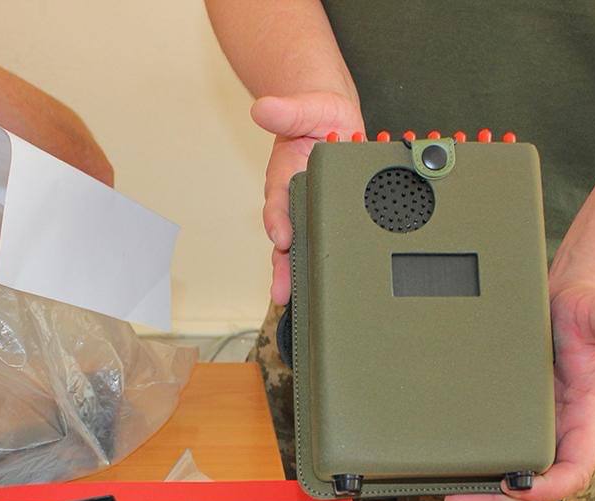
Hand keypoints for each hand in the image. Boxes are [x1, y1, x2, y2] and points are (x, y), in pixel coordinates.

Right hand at [251, 92, 362, 304]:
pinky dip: (323, 264)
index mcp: (286, 174)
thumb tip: (263, 107)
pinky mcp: (328, 216)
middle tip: (281, 289)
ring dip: (299, 273)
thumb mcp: (305, 107)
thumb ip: (286, 111)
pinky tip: (326, 288)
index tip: (281, 236)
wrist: (330, 117)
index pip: (278, 202)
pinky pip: (324, 242)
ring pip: (302, 247)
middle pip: (286, 236)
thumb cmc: (315, 114)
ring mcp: (311, 210)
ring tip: (294, 298)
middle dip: (283, 264)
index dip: (278, 220)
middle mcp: (294, 198)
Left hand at [447, 282, 594, 500]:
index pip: (576, 468)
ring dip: (486, 489)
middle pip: (538, 481)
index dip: (551, 486)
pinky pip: (498, 446)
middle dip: (503, 500)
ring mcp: (537, 424)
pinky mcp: (513, 414)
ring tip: (451, 493)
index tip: (519, 486)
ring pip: (514, 471)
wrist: (568, 298)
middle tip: (464, 500)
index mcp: (588, 416)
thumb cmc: (591, 310)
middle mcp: (562, 428)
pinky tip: (451, 464)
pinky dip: (478, 461)